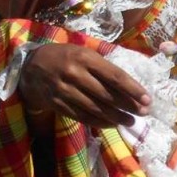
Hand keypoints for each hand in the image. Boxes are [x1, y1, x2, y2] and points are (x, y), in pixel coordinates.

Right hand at [18, 43, 151, 128]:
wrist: (29, 67)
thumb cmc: (63, 57)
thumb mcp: (81, 52)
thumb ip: (102, 65)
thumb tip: (130, 83)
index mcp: (84, 57)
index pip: (114, 76)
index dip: (133, 89)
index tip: (147, 99)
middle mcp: (74, 73)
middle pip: (107, 94)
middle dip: (128, 105)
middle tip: (143, 113)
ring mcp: (64, 90)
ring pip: (95, 108)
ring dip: (116, 117)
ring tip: (130, 121)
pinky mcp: (57, 103)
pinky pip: (82, 116)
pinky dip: (99, 122)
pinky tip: (111, 124)